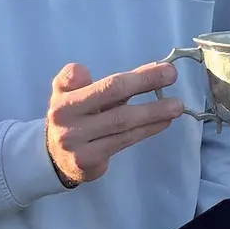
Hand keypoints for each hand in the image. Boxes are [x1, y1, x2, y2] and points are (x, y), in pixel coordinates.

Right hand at [45, 61, 182, 184]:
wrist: (53, 155)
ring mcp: (74, 141)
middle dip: (145, 84)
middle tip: (172, 75)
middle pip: (113, 98)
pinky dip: (145, 131)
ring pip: (121, 123)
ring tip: (176, 106)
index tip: (162, 67)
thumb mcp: (80, 93)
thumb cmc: (75, 116)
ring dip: (153, 113)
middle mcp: (65, 117)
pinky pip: (122, 142)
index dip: (135, 76)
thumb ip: (111, 83)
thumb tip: (153, 69)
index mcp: (64, 96)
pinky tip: (162, 123)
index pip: (104, 83)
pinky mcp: (86, 161)